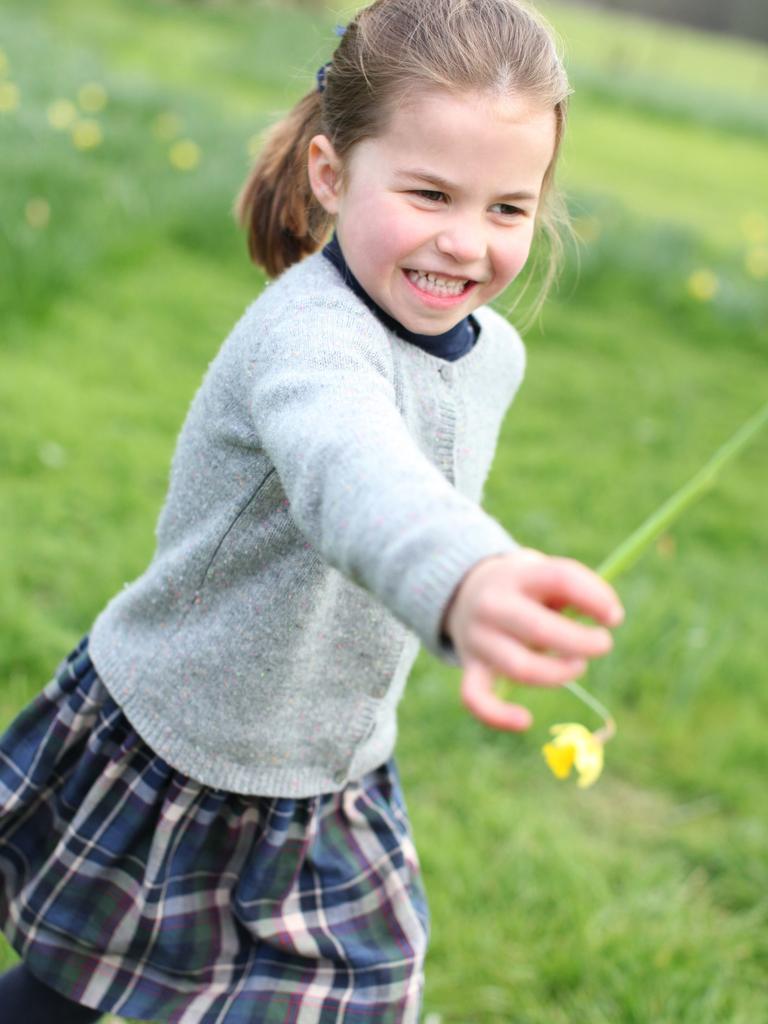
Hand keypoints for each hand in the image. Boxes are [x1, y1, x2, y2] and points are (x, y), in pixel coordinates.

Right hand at [442, 548, 623, 730]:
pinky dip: (498, 716)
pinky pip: (476, 698)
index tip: (614, 617)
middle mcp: (493, 605)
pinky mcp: (471, 667)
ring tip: (577, 667)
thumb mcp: (543, 573)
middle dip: (582, 643)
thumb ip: (574, 589)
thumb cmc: (524, 588)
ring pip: (520, 668)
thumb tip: (609, 616)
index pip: (560, 578)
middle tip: (603, 644)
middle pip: (539, 629)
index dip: (595, 598)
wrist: (465, 592)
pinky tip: (525, 720)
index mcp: (517, 575)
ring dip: (558, 674)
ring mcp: (478, 638)